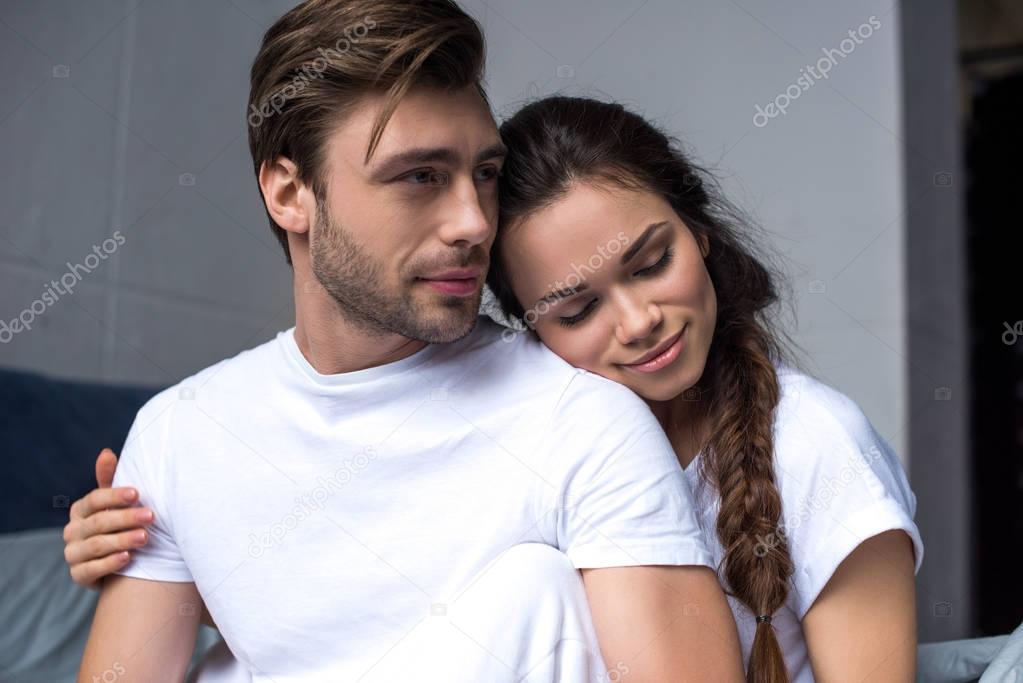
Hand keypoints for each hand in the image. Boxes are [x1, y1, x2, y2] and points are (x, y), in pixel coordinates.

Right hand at [63, 448, 153, 588]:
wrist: (118, 561)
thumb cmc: (119, 524)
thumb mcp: (116, 502)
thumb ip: (110, 480)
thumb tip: (106, 452)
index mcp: (81, 509)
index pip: (94, 499)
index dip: (114, 496)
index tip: (138, 493)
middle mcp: (73, 531)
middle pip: (98, 522)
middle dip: (126, 518)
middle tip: (150, 516)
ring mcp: (73, 553)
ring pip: (96, 546)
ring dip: (121, 540)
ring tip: (144, 537)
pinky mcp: (78, 575)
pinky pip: (90, 569)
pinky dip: (109, 563)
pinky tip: (127, 558)